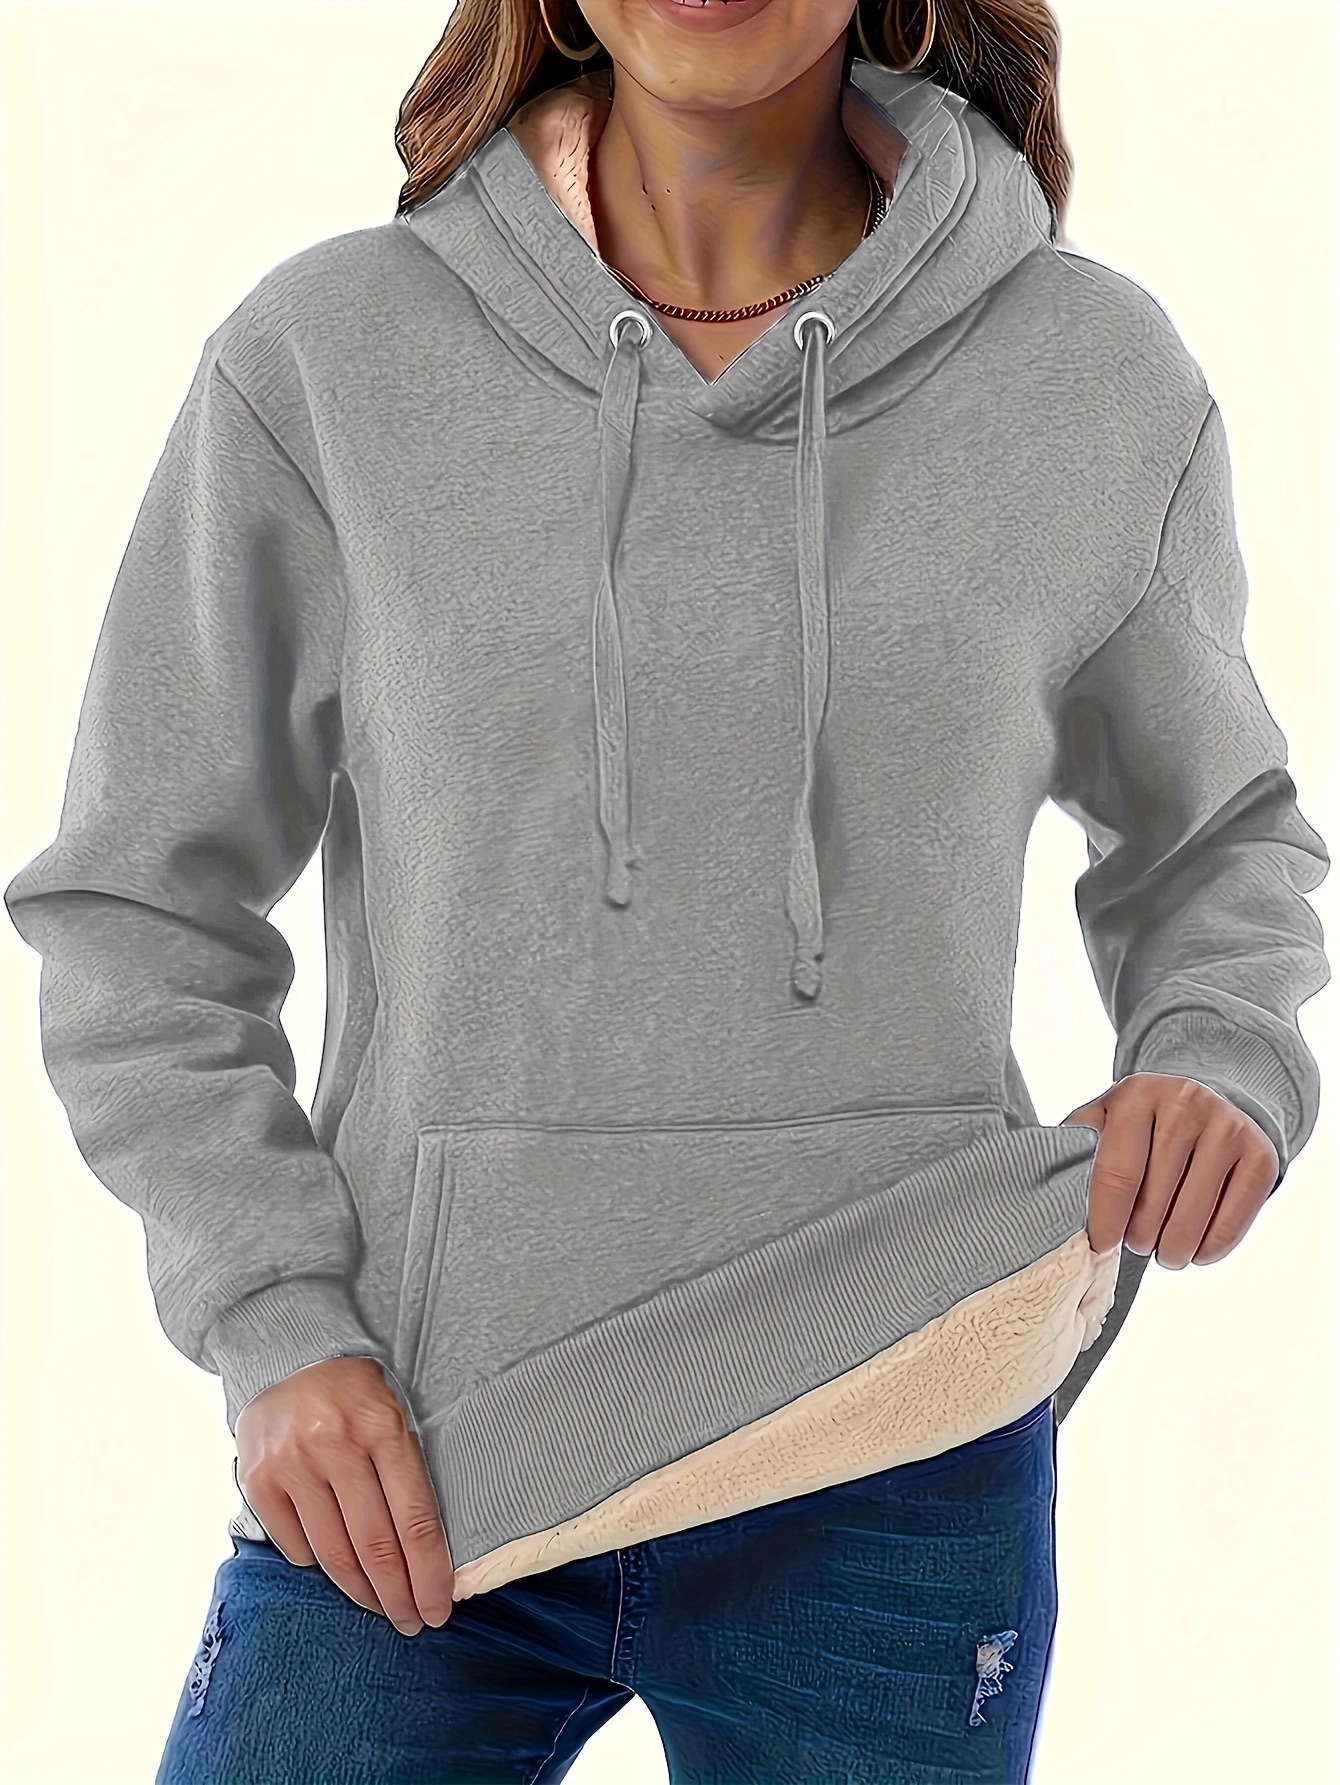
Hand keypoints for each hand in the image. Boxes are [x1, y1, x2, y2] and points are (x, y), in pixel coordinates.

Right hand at [235, 1355, 453, 1634]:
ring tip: (380, 1608)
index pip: (414, 1518)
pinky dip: (317, 1565)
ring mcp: (293, 1462)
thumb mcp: (397, 1416)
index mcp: (383, 1427)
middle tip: (412, 1622)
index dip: (430, 1572)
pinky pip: (294, 1545)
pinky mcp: (259, 1478)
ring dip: (361, 1592)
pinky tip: (336, 1570)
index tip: (439, 1608)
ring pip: (333, 1553)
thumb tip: (429, 1558)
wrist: (293, 1356)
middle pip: (375, 1545)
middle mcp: (336, 1445)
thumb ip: (409, 1476)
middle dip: (398, 1595)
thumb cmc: (359, 1396)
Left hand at [1062, 1073, 1278, 1266]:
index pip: (1117, 1171)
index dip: (1106, 1219)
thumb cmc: (1140, 1123)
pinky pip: (1233, 1221)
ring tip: (1162, 1251)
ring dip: (1172, 1248)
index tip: (1101, 1246)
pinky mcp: (1261, 1155)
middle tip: (1134, 1244)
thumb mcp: (1102, 1119)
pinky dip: (1210, 1248)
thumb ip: (1073, 1147)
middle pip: (1155, 1200)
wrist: (1206, 1099)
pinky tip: (1195, 1249)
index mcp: (1137, 1093)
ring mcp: (1229, 1126)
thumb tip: (1039, 1190)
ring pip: (1193, 1216)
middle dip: (1139, 1236)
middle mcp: (1187, 1102)